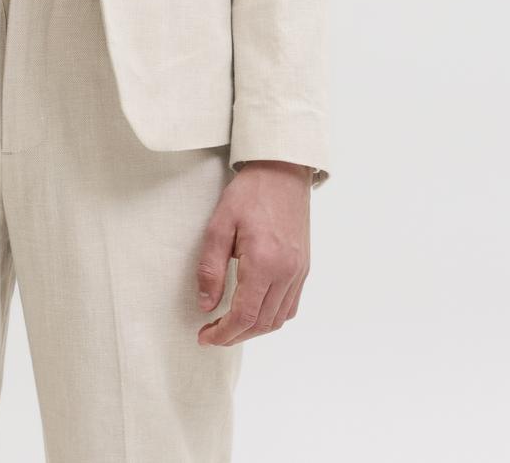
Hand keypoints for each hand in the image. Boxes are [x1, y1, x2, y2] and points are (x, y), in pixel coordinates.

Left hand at [195, 160, 310, 344]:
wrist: (282, 171)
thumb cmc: (249, 193)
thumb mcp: (219, 224)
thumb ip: (211, 268)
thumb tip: (206, 306)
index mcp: (264, 262)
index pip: (244, 315)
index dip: (223, 333)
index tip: (204, 337)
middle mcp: (286, 272)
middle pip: (262, 323)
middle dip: (235, 335)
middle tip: (212, 334)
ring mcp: (299, 271)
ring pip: (278, 319)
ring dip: (254, 329)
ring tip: (230, 326)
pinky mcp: (304, 267)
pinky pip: (291, 306)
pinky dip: (272, 317)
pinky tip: (255, 312)